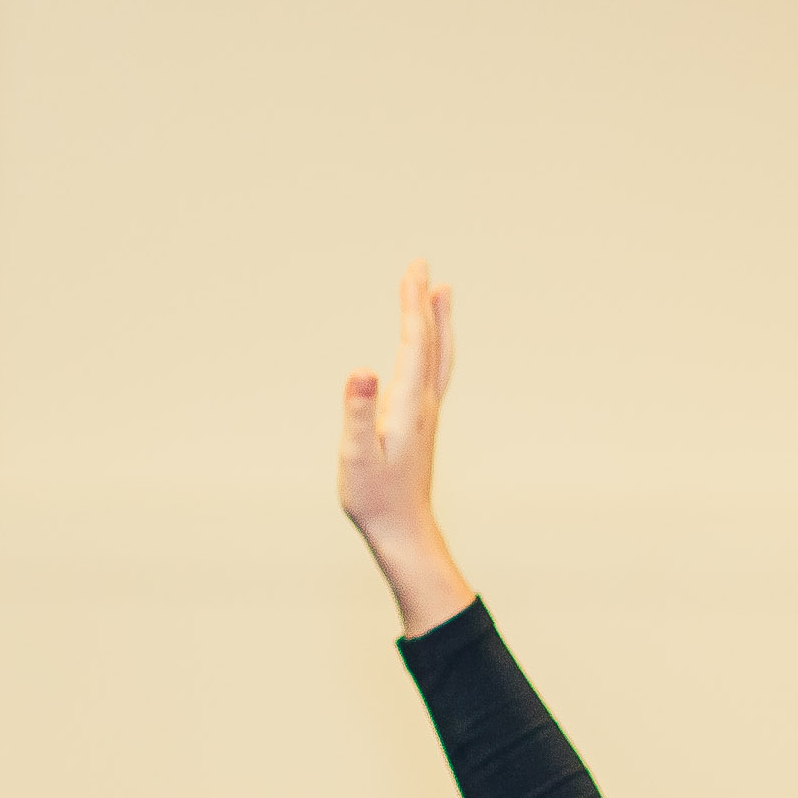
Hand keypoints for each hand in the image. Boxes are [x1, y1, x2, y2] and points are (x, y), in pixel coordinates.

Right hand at [337, 259, 476, 636]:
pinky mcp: (423, 424)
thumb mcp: (357, 457)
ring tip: (440, 292)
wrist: (403, 532)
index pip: (415, 343)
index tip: (414, 270)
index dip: (413, 305)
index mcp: (409, 404)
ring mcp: (427, 414)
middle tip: (421, 266)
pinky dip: (435, 347)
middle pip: (431, 343)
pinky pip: (434, 372)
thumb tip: (361, 371)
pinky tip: (429, 347)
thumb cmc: (374, 499)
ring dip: (437, 322)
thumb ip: (358, 414)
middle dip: (424, 302)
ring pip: (439, 357)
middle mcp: (424, 403)